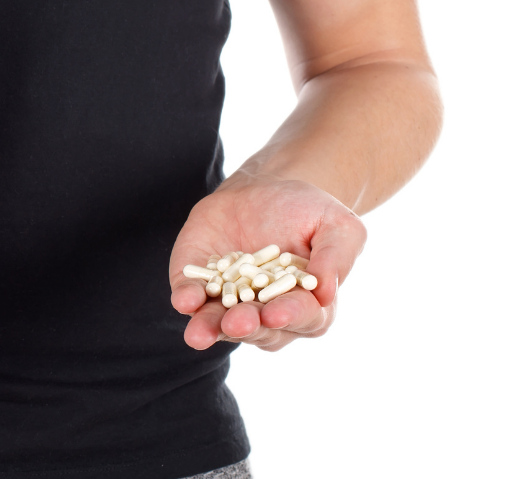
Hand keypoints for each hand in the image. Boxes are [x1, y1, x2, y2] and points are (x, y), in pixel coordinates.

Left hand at [168, 173, 365, 350]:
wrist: (262, 189)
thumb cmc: (307, 211)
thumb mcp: (337, 225)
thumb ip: (337, 257)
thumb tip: (326, 293)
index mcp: (307, 305)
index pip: (302, 318)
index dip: (290, 316)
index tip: (277, 314)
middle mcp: (266, 314)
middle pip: (258, 329)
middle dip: (247, 326)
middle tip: (238, 322)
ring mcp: (228, 303)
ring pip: (218, 324)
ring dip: (210, 328)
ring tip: (200, 332)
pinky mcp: (197, 285)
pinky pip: (190, 298)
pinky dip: (186, 300)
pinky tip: (184, 300)